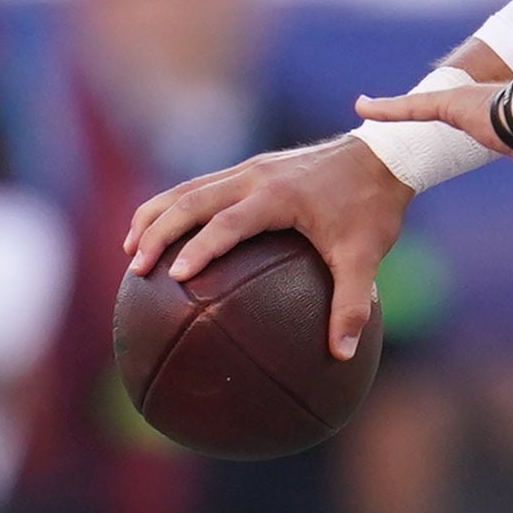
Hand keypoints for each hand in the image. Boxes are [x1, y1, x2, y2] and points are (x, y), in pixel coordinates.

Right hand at [125, 137, 419, 361]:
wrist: (382, 157)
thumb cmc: (373, 209)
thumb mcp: (367, 257)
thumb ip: (352, 304)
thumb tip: (341, 354)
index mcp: (278, 195)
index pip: (228, 223)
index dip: (200, 247)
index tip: (175, 274)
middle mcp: (255, 176)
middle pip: (190, 199)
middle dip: (157, 230)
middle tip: (136, 266)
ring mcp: (249, 169)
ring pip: (187, 188)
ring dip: (155, 215)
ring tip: (131, 249)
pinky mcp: (250, 170)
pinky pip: (201, 187)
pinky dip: (175, 207)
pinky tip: (163, 234)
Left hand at [359, 64, 512, 281]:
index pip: (510, 144)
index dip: (503, 142)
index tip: (501, 145)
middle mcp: (494, 125)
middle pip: (464, 123)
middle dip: (446, 118)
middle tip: (428, 128)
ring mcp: (472, 113)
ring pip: (433, 111)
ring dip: (409, 111)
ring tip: (378, 113)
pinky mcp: (453, 106)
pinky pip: (413, 107)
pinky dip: (387, 107)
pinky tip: (361, 105)